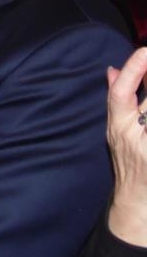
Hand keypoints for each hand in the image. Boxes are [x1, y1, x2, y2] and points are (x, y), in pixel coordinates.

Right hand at [106, 47, 146, 245]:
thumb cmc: (130, 166)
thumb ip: (119, 100)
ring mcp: (145, 149)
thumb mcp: (117, 131)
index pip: (120, 93)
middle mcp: (130, 136)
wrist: (136, 207)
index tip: (144, 49)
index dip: (132, 69)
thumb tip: (113, 70)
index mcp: (118, 125)